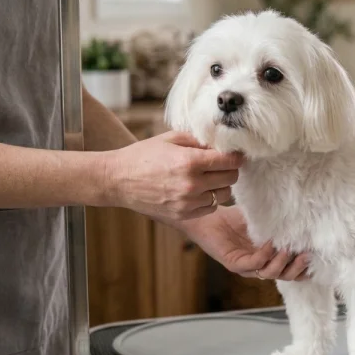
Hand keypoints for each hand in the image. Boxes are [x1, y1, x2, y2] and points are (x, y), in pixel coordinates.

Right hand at [103, 131, 242, 221]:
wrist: (118, 180)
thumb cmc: (144, 155)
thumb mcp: (172, 139)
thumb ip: (200, 140)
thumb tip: (225, 142)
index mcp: (190, 162)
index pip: (230, 161)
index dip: (236, 156)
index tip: (234, 153)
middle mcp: (191, 184)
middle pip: (231, 178)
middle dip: (230, 169)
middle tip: (221, 164)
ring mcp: (188, 203)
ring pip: (224, 194)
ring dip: (221, 185)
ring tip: (208, 177)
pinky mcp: (184, 215)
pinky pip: (211, 207)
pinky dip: (210, 198)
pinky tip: (199, 189)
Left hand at [181, 206, 309, 280]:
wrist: (207, 217)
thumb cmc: (234, 218)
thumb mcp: (263, 220)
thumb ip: (279, 222)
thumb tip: (304, 212)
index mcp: (268, 258)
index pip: (290, 270)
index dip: (304, 269)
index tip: (317, 258)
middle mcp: (259, 266)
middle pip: (283, 276)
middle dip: (297, 268)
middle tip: (306, 255)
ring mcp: (246, 267)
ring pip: (269, 273)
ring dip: (281, 263)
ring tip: (289, 249)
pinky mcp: (233, 263)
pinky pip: (253, 264)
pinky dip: (264, 255)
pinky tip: (270, 243)